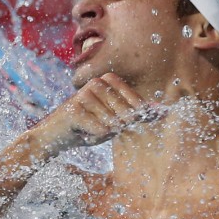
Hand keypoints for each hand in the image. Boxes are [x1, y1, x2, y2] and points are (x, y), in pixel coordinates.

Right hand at [32, 74, 160, 153]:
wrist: (53, 137)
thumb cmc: (88, 127)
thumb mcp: (117, 120)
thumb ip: (139, 115)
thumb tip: (165, 112)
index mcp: (109, 80)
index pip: (138, 105)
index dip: (130, 120)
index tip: (111, 120)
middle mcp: (97, 82)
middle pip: (126, 115)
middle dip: (114, 128)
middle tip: (95, 125)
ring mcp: (85, 94)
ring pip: (113, 125)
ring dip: (102, 134)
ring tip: (87, 128)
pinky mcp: (74, 109)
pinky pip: (100, 131)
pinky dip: (93, 138)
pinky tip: (80, 132)